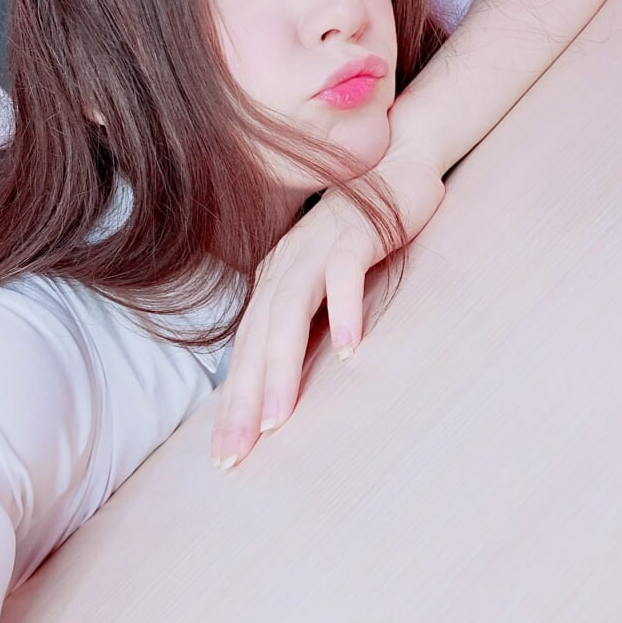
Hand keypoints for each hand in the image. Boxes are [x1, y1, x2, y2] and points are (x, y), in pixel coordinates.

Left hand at [209, 133, 445, 470]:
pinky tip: (349, 347)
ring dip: (282, 366)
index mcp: (275, 284)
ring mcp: (319, 247)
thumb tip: (290, 383)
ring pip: (291, 310)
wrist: (396, 163)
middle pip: (257, 340)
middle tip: (234, 454)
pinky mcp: (358, 229)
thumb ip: (307, 322)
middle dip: (243, 401)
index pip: (246, 354)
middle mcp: (287, 267)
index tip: (225, 458)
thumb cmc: (360, 233)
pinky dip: (345, 307)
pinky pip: (347, 271)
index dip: (234, 406)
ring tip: (279, 419)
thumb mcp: (326, 283)